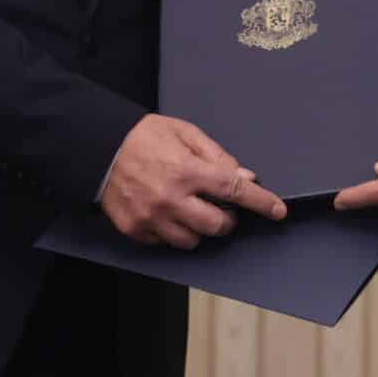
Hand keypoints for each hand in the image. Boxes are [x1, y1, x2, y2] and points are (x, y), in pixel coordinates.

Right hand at [100, 114, 286, 247]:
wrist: (100, 147)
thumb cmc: (144, 136)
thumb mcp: (185, 133)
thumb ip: (217, 156)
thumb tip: (246, 177)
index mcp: (186, 170)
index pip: (233, 191)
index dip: (260, 202)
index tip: (277, 210)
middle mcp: (170, 198)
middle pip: (217, 225)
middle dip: (227, 218)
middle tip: (221, 206)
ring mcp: (151, 218)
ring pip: (192, 241)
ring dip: (200, 227)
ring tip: (190, 208)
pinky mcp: (135, 230)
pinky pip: (166, 243)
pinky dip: (173, 231)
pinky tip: (167, 212)